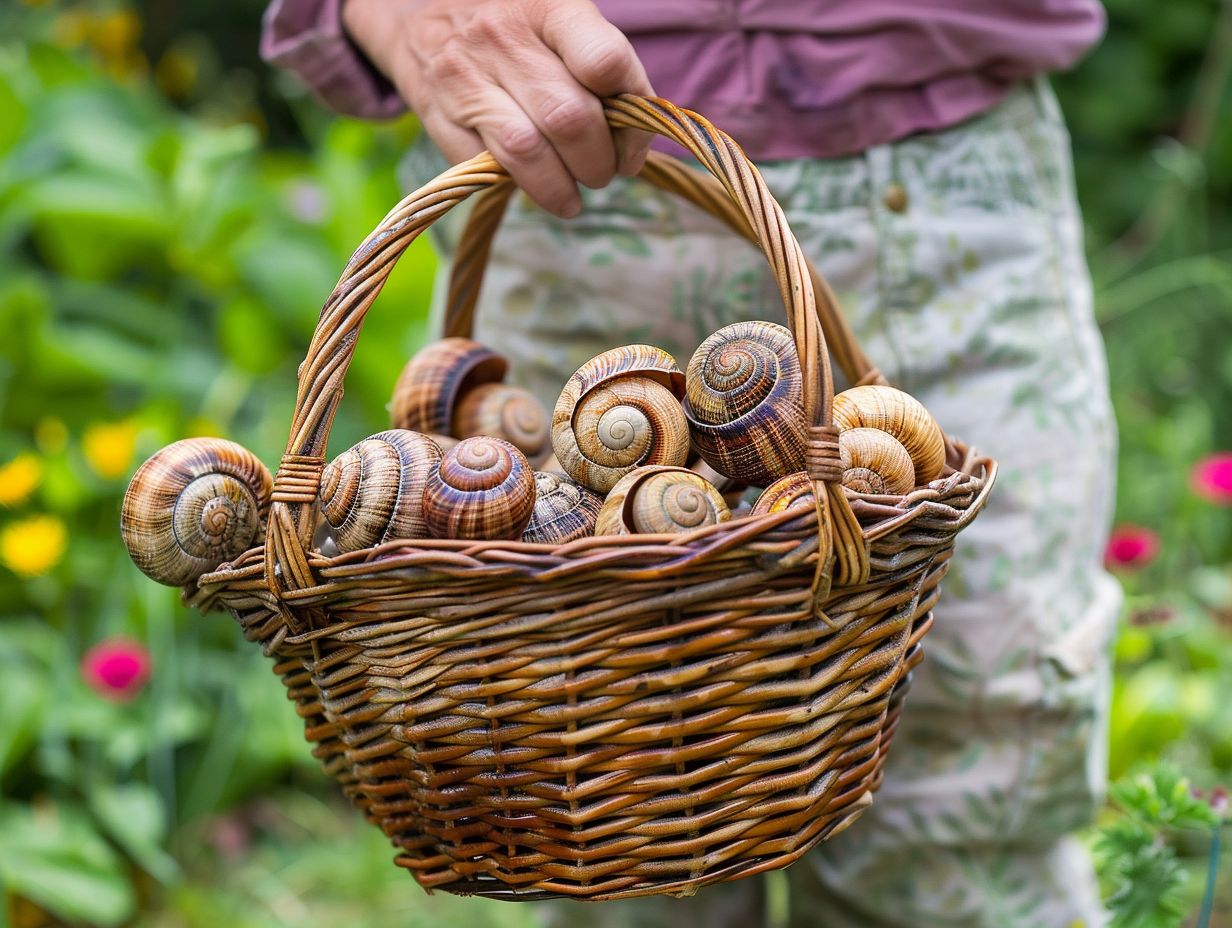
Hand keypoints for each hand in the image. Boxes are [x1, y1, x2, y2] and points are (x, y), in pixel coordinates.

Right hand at [342, 0, 654, 217]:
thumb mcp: (560, 23)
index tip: (631, 143)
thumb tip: (634, 139)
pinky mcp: (436, 113)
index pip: (604, 64)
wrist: (419, 12)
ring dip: (560, 188)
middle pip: (569, 120)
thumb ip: (601, 70)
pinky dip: (515, 186)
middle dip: (598, 163)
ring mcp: (464, 75)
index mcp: (549, 7)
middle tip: (603, 173)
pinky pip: (485, 168)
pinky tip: (531, 185)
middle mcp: (502, 36)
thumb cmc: (515, 27)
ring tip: (572, 197)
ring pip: (526, 152)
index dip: (631, 116)